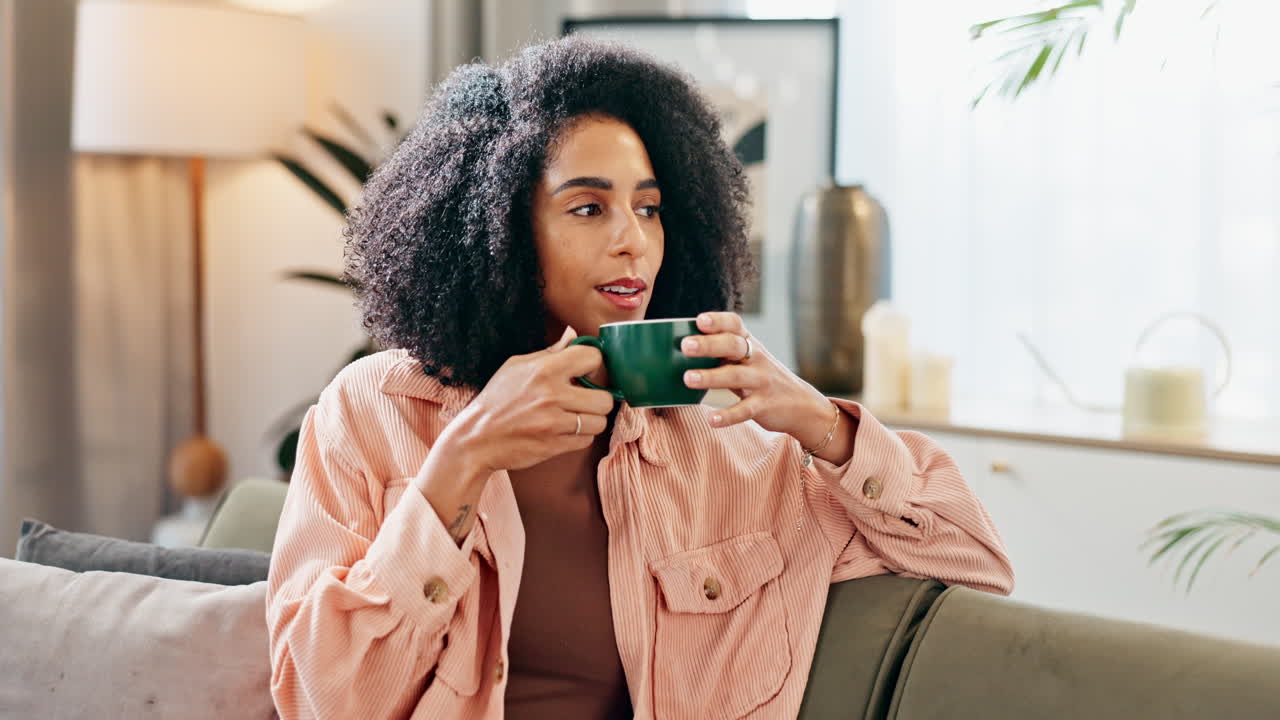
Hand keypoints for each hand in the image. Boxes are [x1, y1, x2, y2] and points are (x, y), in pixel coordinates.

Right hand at [446, 326, 614, 473]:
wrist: (477, 438)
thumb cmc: (496, 399)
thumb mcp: (516, 367)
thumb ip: (549, 353)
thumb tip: (572, 336)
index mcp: (543, 370)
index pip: (593, 357)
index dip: (594, 364)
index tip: (587, 372)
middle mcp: (552, 395)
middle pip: (605, 397)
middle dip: (599, 399)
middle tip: (587, 399)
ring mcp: (554, 423)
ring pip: (600, 421)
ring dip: (592, 420)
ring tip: (577, 416)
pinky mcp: (554, 445)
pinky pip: (586, 440)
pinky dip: (580, 436)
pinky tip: (566, 430)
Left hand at [680, 312, 840, 451]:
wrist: (801, 405)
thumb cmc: (761, 379)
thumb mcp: (747, 361)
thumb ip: (722, 355)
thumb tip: (676, 354)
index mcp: (749, 344)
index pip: (734, 324)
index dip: (718, 321)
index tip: (700, 320)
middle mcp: (756, 358)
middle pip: (732, 345)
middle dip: (708, 345)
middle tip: (685, 346)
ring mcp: (762, 381)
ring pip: (736, 376)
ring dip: (711, 377)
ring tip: (688, 379)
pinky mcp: (764, 405)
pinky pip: (745, 410)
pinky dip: (728, 415)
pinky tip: (711, 419)